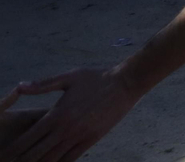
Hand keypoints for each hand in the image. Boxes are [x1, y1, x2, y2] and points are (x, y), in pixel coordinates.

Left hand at [0, 67, 142, 161]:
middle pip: (37, 153)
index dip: (15, 148)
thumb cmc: (96, 77)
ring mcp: (79, 136)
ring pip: (53, 159)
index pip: (29, 137)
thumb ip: (43, 84)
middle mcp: (65, 129)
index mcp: (57, 114)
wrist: (125, 83)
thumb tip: (20, 86)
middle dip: (23, 160)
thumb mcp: (68, 77)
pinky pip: (72, 158)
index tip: (5, 154)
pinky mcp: (91, 140)